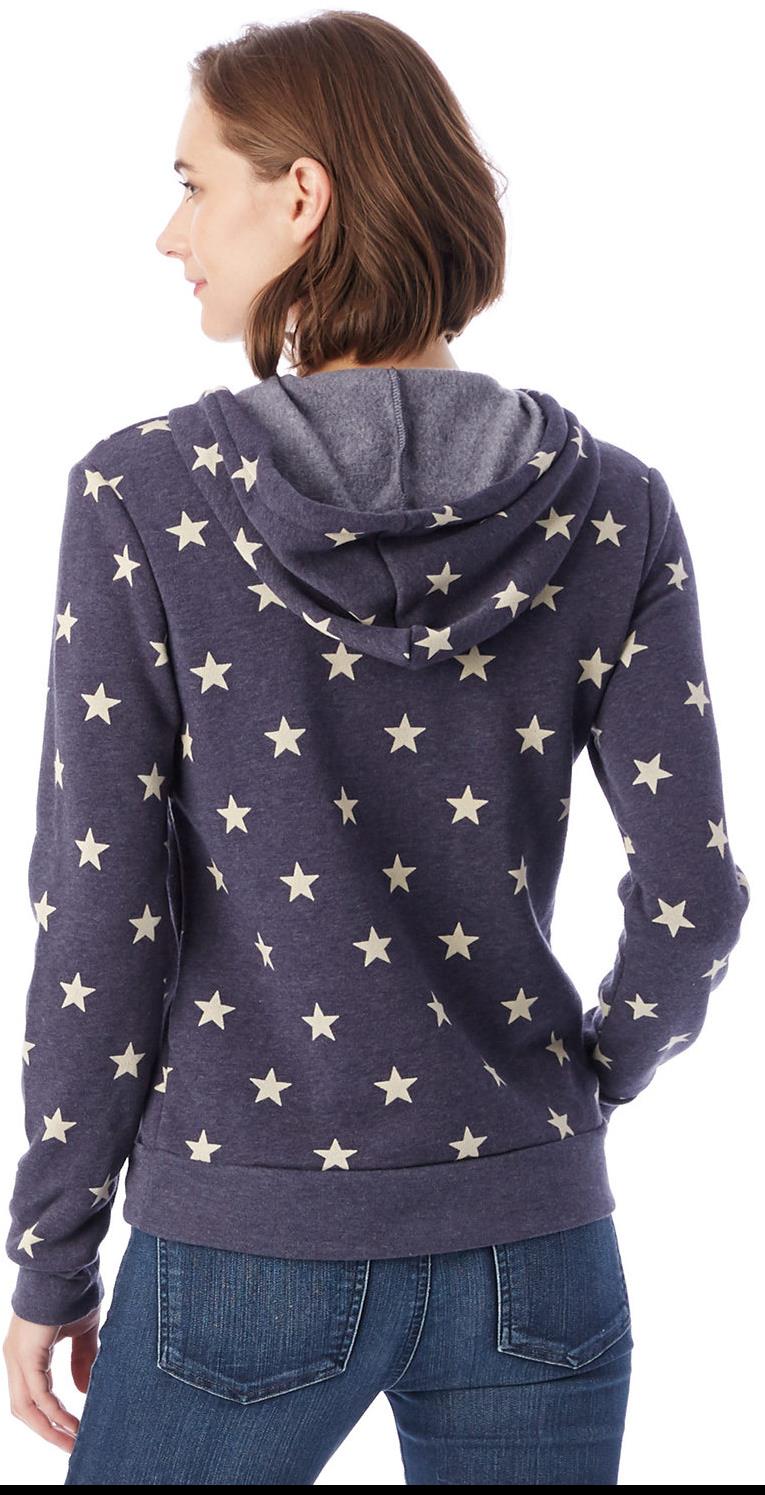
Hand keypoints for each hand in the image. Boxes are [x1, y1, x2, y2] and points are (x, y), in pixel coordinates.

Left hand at [3, 1305, 100, 1450]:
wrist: (67, 1266)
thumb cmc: (74, 1292)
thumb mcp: (82, 1332)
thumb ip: (81, 1359)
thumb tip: (82, 1390)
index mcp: (25, 1353)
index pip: (30, 1396)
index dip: (49, 1417)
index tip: (73, 1431)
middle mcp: (15, 1358)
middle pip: (23, 1409)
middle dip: (47, 1430)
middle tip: (71, 1445)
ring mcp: (17, 1357)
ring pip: (26, 1407)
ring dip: (49, 1428)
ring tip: (73, 1441)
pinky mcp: (26, 1355)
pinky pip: (38, 1395)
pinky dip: (54, 1413)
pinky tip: (72, 1422)